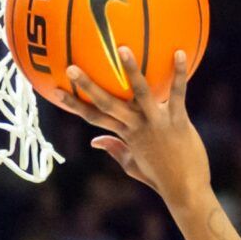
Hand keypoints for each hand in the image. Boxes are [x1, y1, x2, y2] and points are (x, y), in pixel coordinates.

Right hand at [62, 48, 212, 211]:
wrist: (186, 190)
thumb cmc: (161, 178)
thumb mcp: (133, 166)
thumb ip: (115, 150)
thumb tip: (95, 141)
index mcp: (125, 134)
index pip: (93, 117)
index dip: (73, 104)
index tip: (54, 89)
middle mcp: (136, 126)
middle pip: (106, 103)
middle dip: (87, 86)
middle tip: (71, 67)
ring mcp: (156, 122)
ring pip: (139, 92)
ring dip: (131, 70)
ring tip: (123, 48)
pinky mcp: (177, 121)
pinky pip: (177, 93)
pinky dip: (178, 73)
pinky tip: (179, 53)